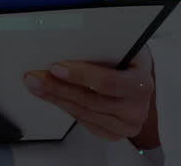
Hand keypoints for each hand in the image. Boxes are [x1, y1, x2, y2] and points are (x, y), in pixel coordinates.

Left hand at [23, 44, 158, 146]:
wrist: (142, 82)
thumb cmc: (133, 63)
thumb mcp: (126, 50)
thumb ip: (104, 50)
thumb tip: (71, 46)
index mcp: (142, 84)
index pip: (108, 82)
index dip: (80, 75)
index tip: (57, 67)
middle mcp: (135, 109)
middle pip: (90, 100)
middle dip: (59, 87)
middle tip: (38, 77)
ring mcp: (124, 125)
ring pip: (83, 113)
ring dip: (57, 98)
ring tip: (39, 85)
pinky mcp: (112, 134)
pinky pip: (83, 122)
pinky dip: (65, 107)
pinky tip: (54, 97)